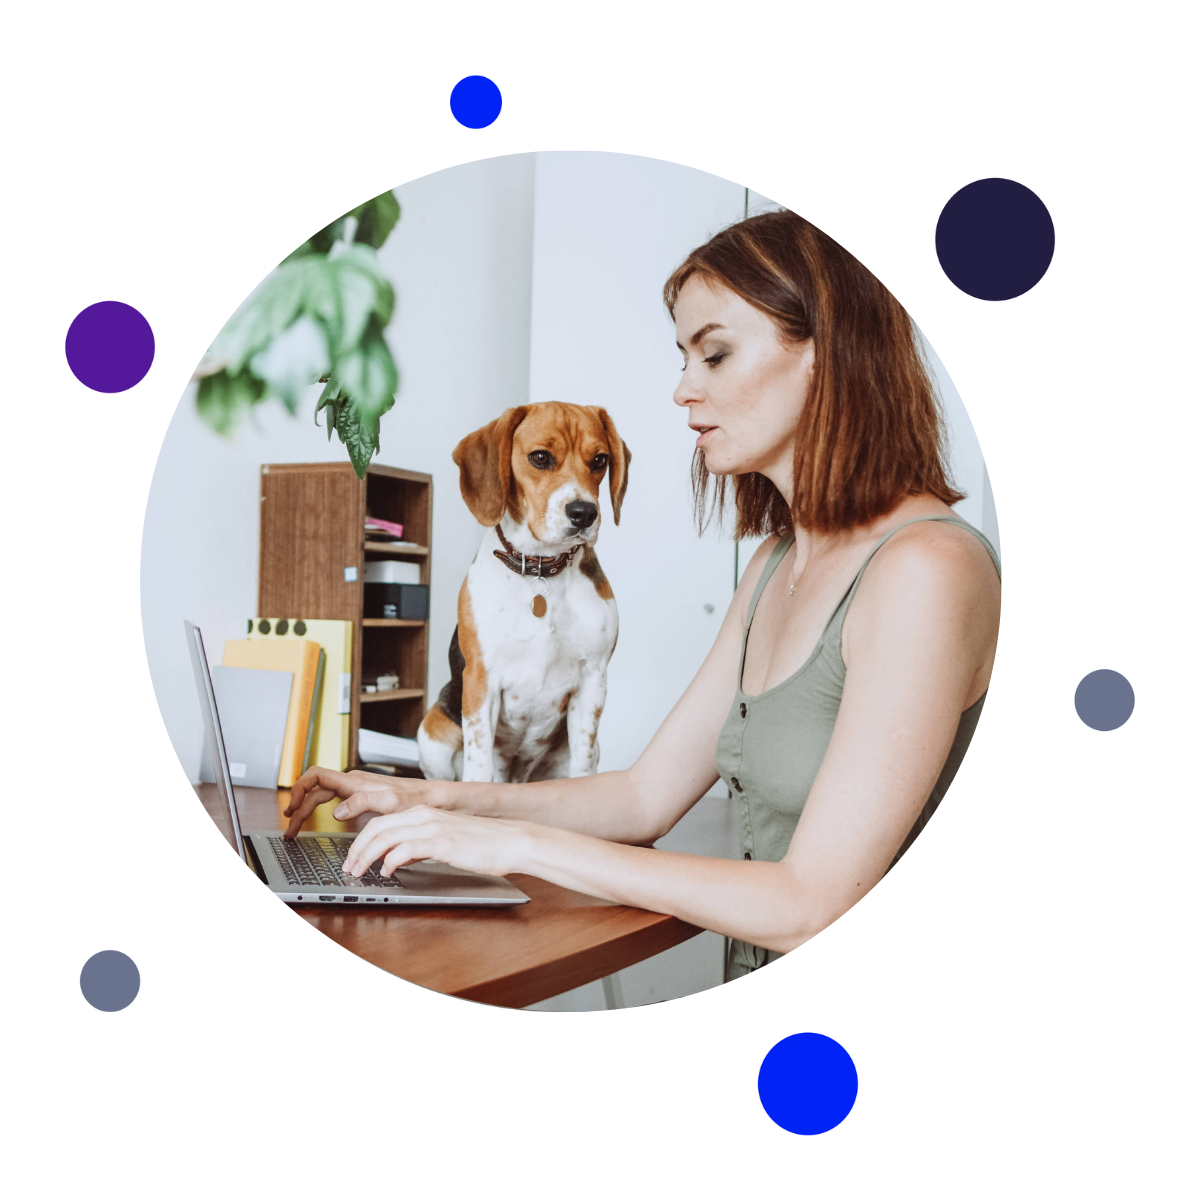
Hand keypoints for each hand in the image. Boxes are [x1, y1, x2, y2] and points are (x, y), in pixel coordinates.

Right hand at [283, 768, 428, 838]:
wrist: (429, 798)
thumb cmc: (413, 800)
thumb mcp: (390, 802)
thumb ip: (362, 803)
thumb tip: (336, 811)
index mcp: (353, 781)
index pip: (316, 776)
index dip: (299, 789)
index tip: (292, 808)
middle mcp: (350, 783)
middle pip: (313, 789)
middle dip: (298, 807)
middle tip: (289, 830)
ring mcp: (353, 790)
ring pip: (319, 796)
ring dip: (304, 810)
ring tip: (294, 828)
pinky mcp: (358, 798)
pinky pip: (329, 800)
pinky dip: (316, 811)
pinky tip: (313, 821)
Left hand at [343, 807, 531, 879]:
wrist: (511, 841)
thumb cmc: (483, 843)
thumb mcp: (445, 841)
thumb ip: (421, 845)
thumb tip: (398, 858)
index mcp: (424, 812)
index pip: (381, 821)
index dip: (361, 840)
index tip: (353, 857)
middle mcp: (424, 815)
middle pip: (376, 827)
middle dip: (356, 849)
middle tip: (348, 867)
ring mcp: (432, 827)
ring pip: (385, 837)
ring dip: (366, 856)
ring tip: (359, 872)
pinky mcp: (441, 842)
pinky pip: (404, 849)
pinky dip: (390, 861)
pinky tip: (387, 872)